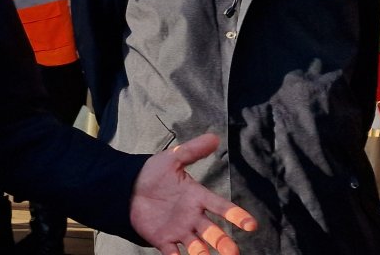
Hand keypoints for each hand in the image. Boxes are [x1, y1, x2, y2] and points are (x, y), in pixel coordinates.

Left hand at [129, 133, 256, 254]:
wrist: (128, 186)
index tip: (250, 225)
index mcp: (198, 197)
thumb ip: (193, 151)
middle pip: (213, 232)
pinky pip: (173, 253)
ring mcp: (179, 230)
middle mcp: (193, 217)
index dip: (236, 215)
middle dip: (223, 242)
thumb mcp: (173, 158)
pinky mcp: (163, 240)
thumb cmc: (154, 173)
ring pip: (197, 246)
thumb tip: (215, 137)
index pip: (221, 207)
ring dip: (203, 253)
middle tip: (232, 251)